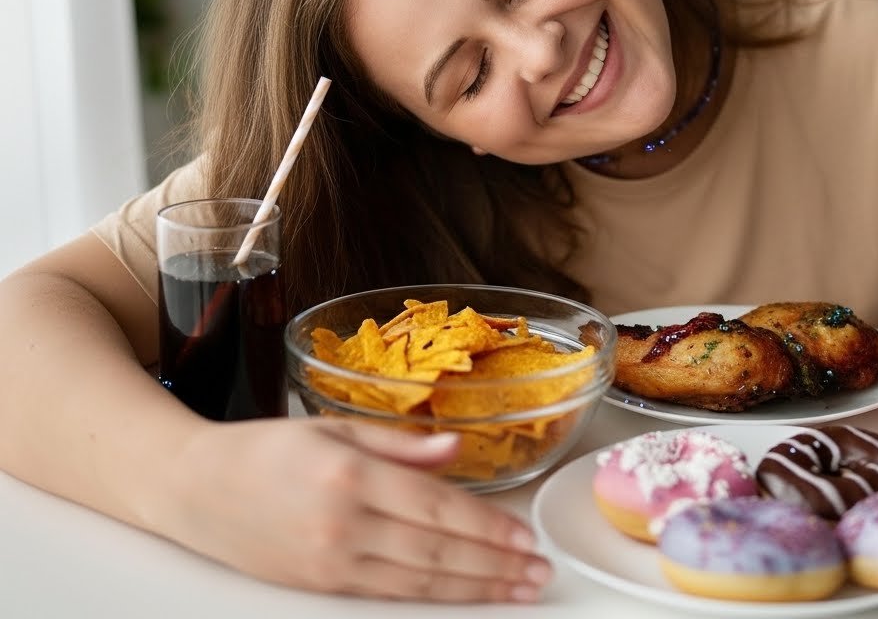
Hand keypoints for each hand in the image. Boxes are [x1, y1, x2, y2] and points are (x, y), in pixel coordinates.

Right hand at [148, 418, 550, 601]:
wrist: (191, 488)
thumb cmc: (263, 451)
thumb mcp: (334, 428)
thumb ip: (401, 443)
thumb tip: (458, 448)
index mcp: (351, 474)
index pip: (438, 507)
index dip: (489, 527)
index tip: (525, 536)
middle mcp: (342, 523)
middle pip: (437, 552)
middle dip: (496, 565)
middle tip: (537, 572)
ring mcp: (330, 561)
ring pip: (419, 583)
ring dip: (475, 588)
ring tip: (516, 589)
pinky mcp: (318, 586)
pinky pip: (387, 595)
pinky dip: (432, 599)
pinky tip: (463, 595)